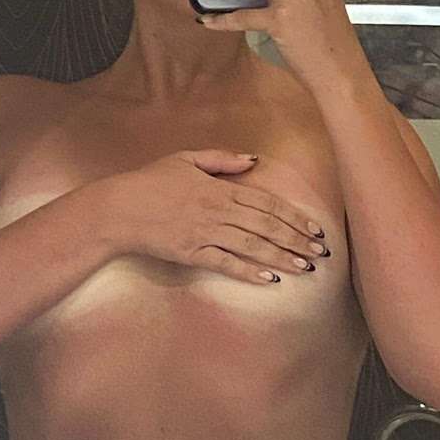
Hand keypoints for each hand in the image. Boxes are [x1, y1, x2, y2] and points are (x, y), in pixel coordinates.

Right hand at [98, 147, 329, 282]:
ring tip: (306, 268)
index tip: (314, 228)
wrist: (118, 208)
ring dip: (282, 257)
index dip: (294, 216)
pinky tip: (270, 280)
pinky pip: (226, 263)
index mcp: (219, 188)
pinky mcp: (191, 254)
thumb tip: (253, 160)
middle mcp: (217, 211)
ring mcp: (205, 233)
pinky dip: (249, 272)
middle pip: (266, 226)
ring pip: (252, 246)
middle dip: (297, 239)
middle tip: (321, 252)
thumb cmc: (150, 181)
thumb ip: (221, 160)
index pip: (266, 203)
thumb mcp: (185, 159)